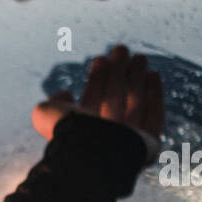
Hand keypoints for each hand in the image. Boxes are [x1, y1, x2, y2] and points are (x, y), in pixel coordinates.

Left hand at [32, 44, 163, 141]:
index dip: (97, 78)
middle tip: (121, 49)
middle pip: (116, 98)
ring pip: (135, 103)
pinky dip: (155, 96)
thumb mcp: (46, 115)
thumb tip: (67, 93)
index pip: (92, 100)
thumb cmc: (68, 134)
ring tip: (139, 56)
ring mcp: (128, 139)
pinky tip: (154, 75)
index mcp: (82, 130)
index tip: (100, 58)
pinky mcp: (149, 144)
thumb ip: (53, 101)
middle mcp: (105, 135)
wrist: (93, 151)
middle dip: (119, 73)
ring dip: (137, 78)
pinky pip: (154, 117)